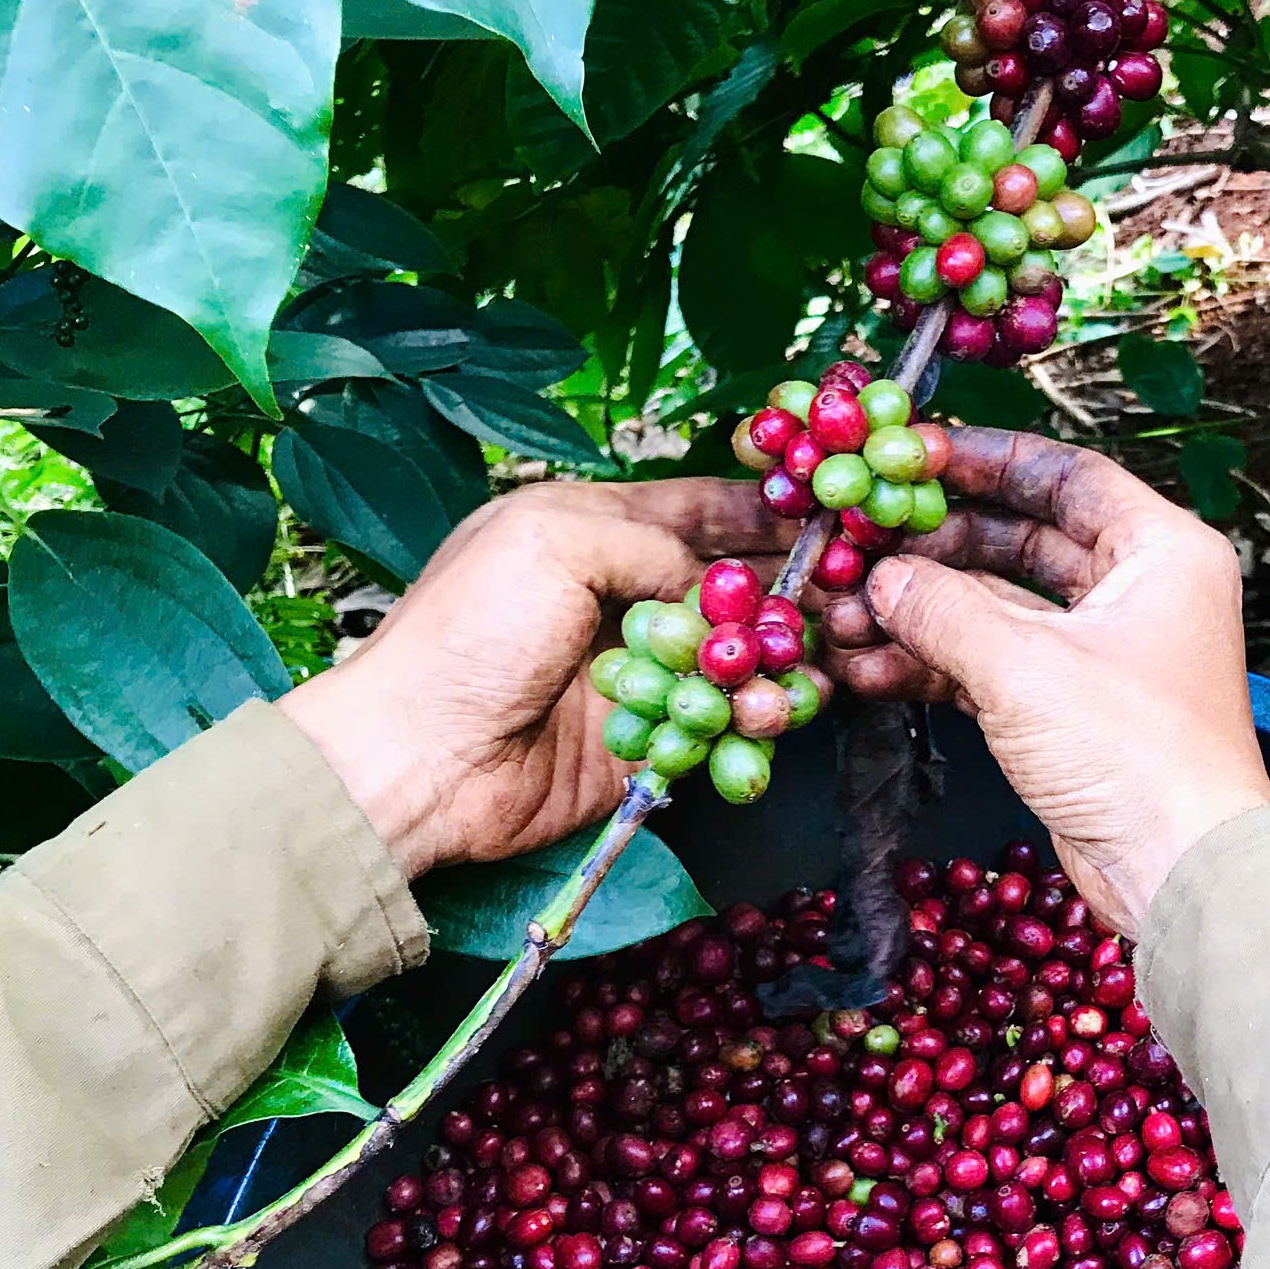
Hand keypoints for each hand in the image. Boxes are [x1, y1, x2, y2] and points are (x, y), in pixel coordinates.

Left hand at [279, 480, 787, 876]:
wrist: (425, 759)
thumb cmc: (468, 636)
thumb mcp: (552, 542)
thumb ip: (649, 543)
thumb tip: (715, 586)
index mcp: (590, 529)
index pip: (695, 508)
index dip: (759, 510)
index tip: (826, 513)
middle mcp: (621, 597)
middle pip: (730, 585)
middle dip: (787, 590)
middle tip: (844, 595)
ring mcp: (638, 673)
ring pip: (736, 659)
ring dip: (776, 661)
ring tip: (800, 668)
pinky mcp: (648, 741)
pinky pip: (721, 726)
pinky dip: (756, 720)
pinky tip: (773, 713)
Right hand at [830, 428, 1269, 932]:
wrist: (1178, 868)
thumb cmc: (1134, 752)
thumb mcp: (1026, 666)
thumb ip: (945, 611)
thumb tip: (884, 579)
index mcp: (1160, 551)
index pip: (1067, 475)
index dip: (989, 460)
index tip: (917, 456)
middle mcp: (1139, 591)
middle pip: (1024, 540)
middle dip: (938, 547)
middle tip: (866, 541)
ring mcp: (1104, 653)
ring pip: (1001, 609)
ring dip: (924, 614)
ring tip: (848, 615)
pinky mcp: (1073, 711)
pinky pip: (995, 666)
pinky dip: (938, 667)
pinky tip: (870, 668)